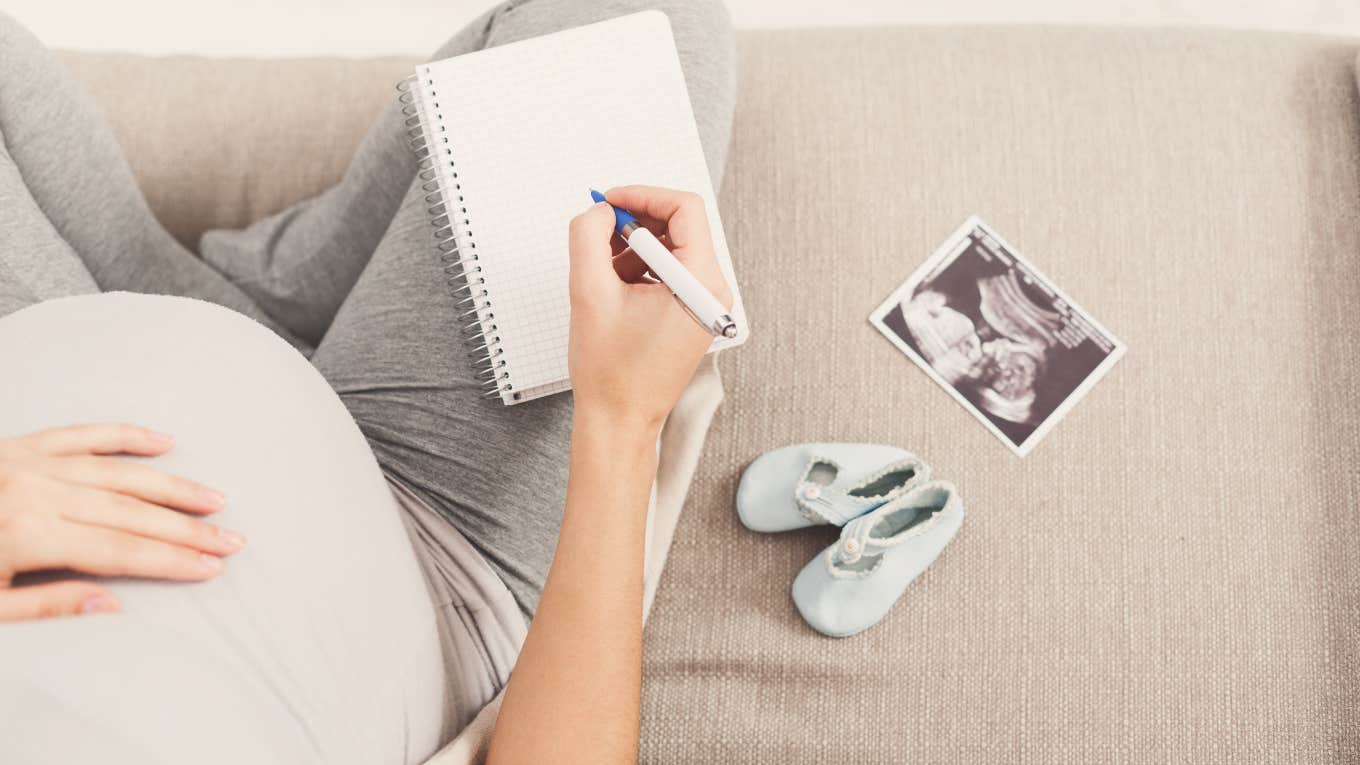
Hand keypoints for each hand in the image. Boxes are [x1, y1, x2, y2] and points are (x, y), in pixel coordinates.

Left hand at [0, 424, 242, 621]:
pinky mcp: (21, 445)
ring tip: (211, 500)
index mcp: (21, 534)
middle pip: (128, 512)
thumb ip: (42, 607)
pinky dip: (125, 436)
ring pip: (117, 472)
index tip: (208, 567)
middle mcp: (31, 491)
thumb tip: (108, 605)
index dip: (169, 560)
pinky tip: (161, 441)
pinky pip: (82, 434)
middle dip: (186, 529)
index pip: (117, 550)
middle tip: (228, 539)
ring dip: (171, 487)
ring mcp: (27, 463)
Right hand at [567, 185, 732, 431]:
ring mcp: (707, 303)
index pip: (684, 209)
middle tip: (599, 232)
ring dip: (633, 248)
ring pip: (672, 248)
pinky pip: (670, 271)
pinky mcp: (695, 313)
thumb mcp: (588, 291)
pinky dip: (640, 268)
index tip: (608, 203)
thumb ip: (588, 236)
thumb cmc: (611, 372)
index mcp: (701, 283)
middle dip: (635, 223)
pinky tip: (615, 289)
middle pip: (680, 226)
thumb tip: (599, 210)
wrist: (619, 419)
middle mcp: (714, 291)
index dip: (642, 195)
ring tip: (603, 273)